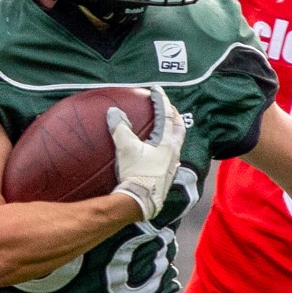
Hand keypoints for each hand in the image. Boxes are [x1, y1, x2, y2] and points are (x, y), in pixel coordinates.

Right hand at [110, 86, 185, 219]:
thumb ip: (120, 128)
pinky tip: (157, 153)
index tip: (156, 89)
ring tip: (164, 128)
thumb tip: (113, 112)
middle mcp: (174, 154)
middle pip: (178, 129)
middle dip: (174, 116)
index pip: (167, 115)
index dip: (161, 100)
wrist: (140, 203)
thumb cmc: (136, 175)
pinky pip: (170, 157)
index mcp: (167, 143)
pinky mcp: (166, 178)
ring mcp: (172, 167)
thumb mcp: (126, 149)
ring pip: (176, 144)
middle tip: (169, 108)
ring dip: (172, 133)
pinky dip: (166, 148)